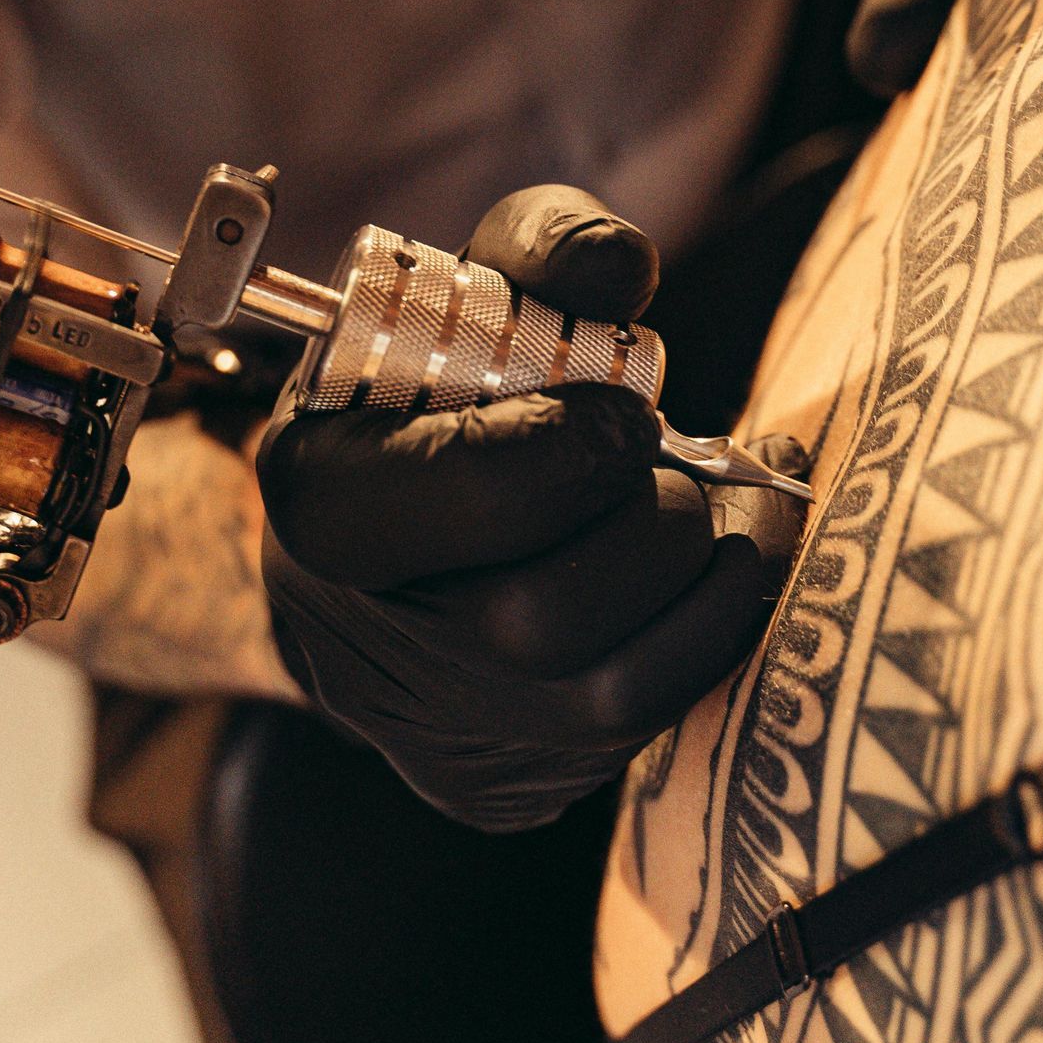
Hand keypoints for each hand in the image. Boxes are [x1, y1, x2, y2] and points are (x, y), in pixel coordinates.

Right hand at [257, 184, 806, 831]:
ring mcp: (436, 737)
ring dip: (708, 584)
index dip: (590, 439)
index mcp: (325, 509)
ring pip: (619, 688)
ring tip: (717, 511)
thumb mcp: (461, 299)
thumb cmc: (427, 403)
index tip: (625, 407)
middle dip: (657, 518)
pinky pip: (644, 728)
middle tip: (671, 465)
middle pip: (556, 611)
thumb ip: (540, 251)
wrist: (373, 554)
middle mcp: (363, 649)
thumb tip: (620, 268)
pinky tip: (705, 576)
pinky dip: (704, 641)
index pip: (488, 489)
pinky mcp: (505, 791)